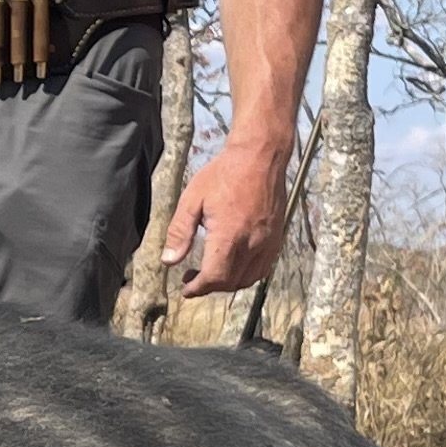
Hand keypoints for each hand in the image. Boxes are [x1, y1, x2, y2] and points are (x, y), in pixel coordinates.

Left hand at [160, 138, 290, 297]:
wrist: (260, 157)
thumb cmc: (223, 174)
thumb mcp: (192, 200)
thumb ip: (180, 233)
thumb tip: (169, 261)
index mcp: (229, 236)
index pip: (215, 278)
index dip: (198, 289)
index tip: (185, 289)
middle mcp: (252, 243)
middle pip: (231, 282)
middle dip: (210, 287)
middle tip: (192, 278)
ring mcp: (268, 242)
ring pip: (248, 279)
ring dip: (228, 282)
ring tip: (210, 272)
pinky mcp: (276, 238)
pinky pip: (262, 268)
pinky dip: (246, 274)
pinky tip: (232, 264)